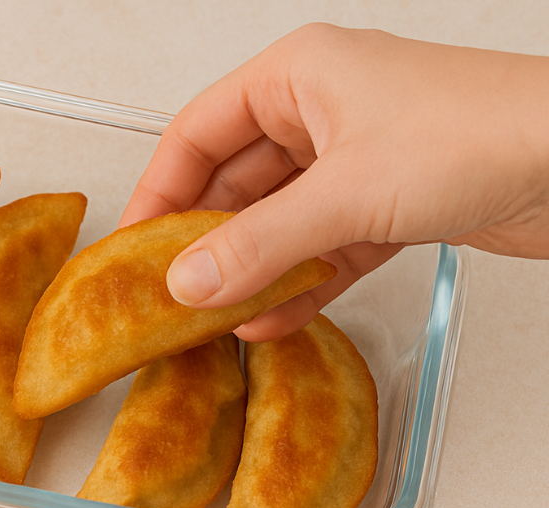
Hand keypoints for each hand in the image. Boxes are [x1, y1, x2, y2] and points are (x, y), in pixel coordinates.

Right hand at [122, 24, 548, 339]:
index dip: (158, 191)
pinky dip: (297, 284)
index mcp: (298, 77)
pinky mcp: (388, 206)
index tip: (133, 246)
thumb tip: (187, 282)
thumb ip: (258, 244)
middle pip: (235, 184)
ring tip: (215, 317)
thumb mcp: (346, 193)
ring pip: (278, 223)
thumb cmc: (483, 132)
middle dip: (205, 242)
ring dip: (250, 272)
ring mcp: (356, 162)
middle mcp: (321, 115)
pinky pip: (322, 249)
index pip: (197, 134)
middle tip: (171, 293)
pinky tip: (270, 321)